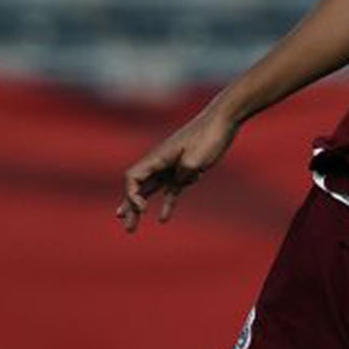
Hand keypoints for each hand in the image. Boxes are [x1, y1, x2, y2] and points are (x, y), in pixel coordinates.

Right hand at [116, 106, 238, 231]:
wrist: (222, 122)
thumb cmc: (208, 137)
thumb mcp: (195, 159)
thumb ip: (183, 174)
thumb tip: (179, 182)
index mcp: (157, 157)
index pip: (132, 178)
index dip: (131, 195)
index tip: (143, 208)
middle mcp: (160, 162)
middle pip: (138, 187)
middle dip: (130, 207)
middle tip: (126, 226)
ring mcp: (172, 167)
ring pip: (151, 190)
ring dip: (141, 208)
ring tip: (132, 226)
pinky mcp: (186, 171)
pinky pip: (171, 191)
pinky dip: (167, 204)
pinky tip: (163, 219)